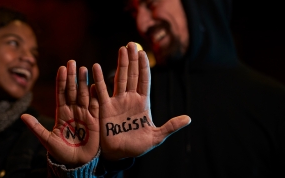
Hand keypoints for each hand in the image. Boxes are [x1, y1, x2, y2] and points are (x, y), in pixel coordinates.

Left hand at [21, 60, 99, 166]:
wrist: (76, 163)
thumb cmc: (61, 153)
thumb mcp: (47, 140)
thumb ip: (36, 127)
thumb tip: (23, 116)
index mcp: (61, 113)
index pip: (61, 93)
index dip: (61, 81)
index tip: (62, 68)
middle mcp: (73, 111)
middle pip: (73, 90)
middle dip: (72, 76)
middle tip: (72, 61)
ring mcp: (84, 115)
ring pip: (84, 94)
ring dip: (84, 82)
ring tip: (84, 68)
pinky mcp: (94, 121)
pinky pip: (95, 106)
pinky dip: (95, 95)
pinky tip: (95, 85)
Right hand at [92, 42, 190, 159]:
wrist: (120, 155)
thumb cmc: (138, 146)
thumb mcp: (156, 137)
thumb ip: (170, 126)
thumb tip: (189, 119)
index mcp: (143, 103)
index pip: (144, 80)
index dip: (144, 67)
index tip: (143, 53)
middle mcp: (130, 99)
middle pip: (132, 75)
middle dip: (132, 59)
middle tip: (130, 44)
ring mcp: (117, 102)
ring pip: (119, 79)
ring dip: (120, 64)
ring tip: (121, 49)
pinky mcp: (105, 108)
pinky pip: (102, 92)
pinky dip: (99, 80)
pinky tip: (96, 67)